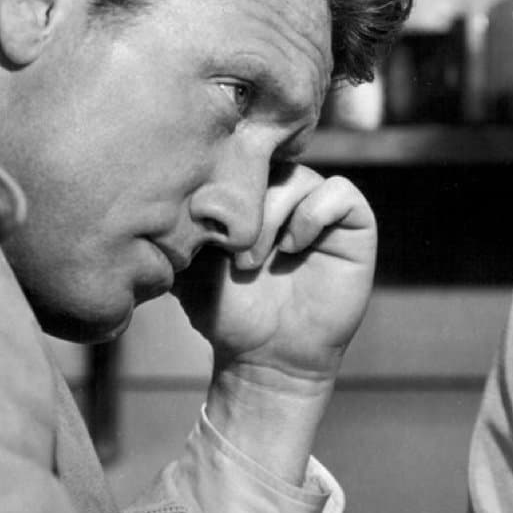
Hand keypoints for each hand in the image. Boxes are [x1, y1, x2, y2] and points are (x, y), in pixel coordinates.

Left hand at [173, 164, 376, 390]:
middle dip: (244, 203)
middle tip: (228, 252)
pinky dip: (313, 215)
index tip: (204, 221)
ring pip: (300, 176)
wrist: (264, 357)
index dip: (224, 179)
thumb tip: (157, 192)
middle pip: (268, 162)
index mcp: (251, 194)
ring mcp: (320, 207)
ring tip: (251, 261)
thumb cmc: (227, 311)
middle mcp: (287, 193)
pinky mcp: (354, 226)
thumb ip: (179, 227)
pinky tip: (292, 248)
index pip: (241, 155)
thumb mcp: (188, 264)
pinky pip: (342, 192)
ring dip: (271, 215)